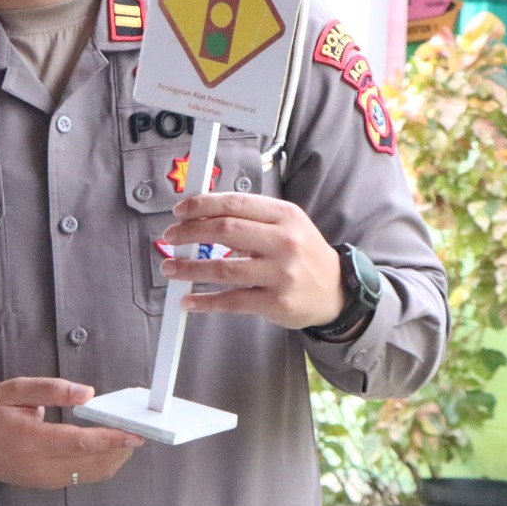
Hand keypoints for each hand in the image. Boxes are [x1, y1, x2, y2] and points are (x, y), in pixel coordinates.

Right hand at [0, 377, 144, 490]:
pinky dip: (100, 464)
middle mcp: (39, 467)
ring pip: (91, 475)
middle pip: (92, 464)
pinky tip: (107, 448)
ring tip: (127, 438)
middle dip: (120, 449)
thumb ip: (50, 389)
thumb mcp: (13, 390)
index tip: (135, 432)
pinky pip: (81, 478)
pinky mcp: (46, 485)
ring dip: (114, 458)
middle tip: (139, 430)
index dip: (110, 438)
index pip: (79, 443)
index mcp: (30, 440)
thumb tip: (87, 393)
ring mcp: (44, 480)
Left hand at [157, 193, 344, 328]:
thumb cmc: (303, 255)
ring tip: (170, 269)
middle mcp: (284, 242)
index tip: (180, 211)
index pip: (235, 203)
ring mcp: (281, 274)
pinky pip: (232, 301)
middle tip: (170, 237)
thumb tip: (203, 216)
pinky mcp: (276, 303)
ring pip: (224, 268)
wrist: (336, 291)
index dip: (202, 205)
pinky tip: (188, 301)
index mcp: (285, 215)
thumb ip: (252, 218)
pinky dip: (205, 301)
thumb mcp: (288, 226)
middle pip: (225, 231)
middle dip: (189, 232)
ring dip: (189, 269)